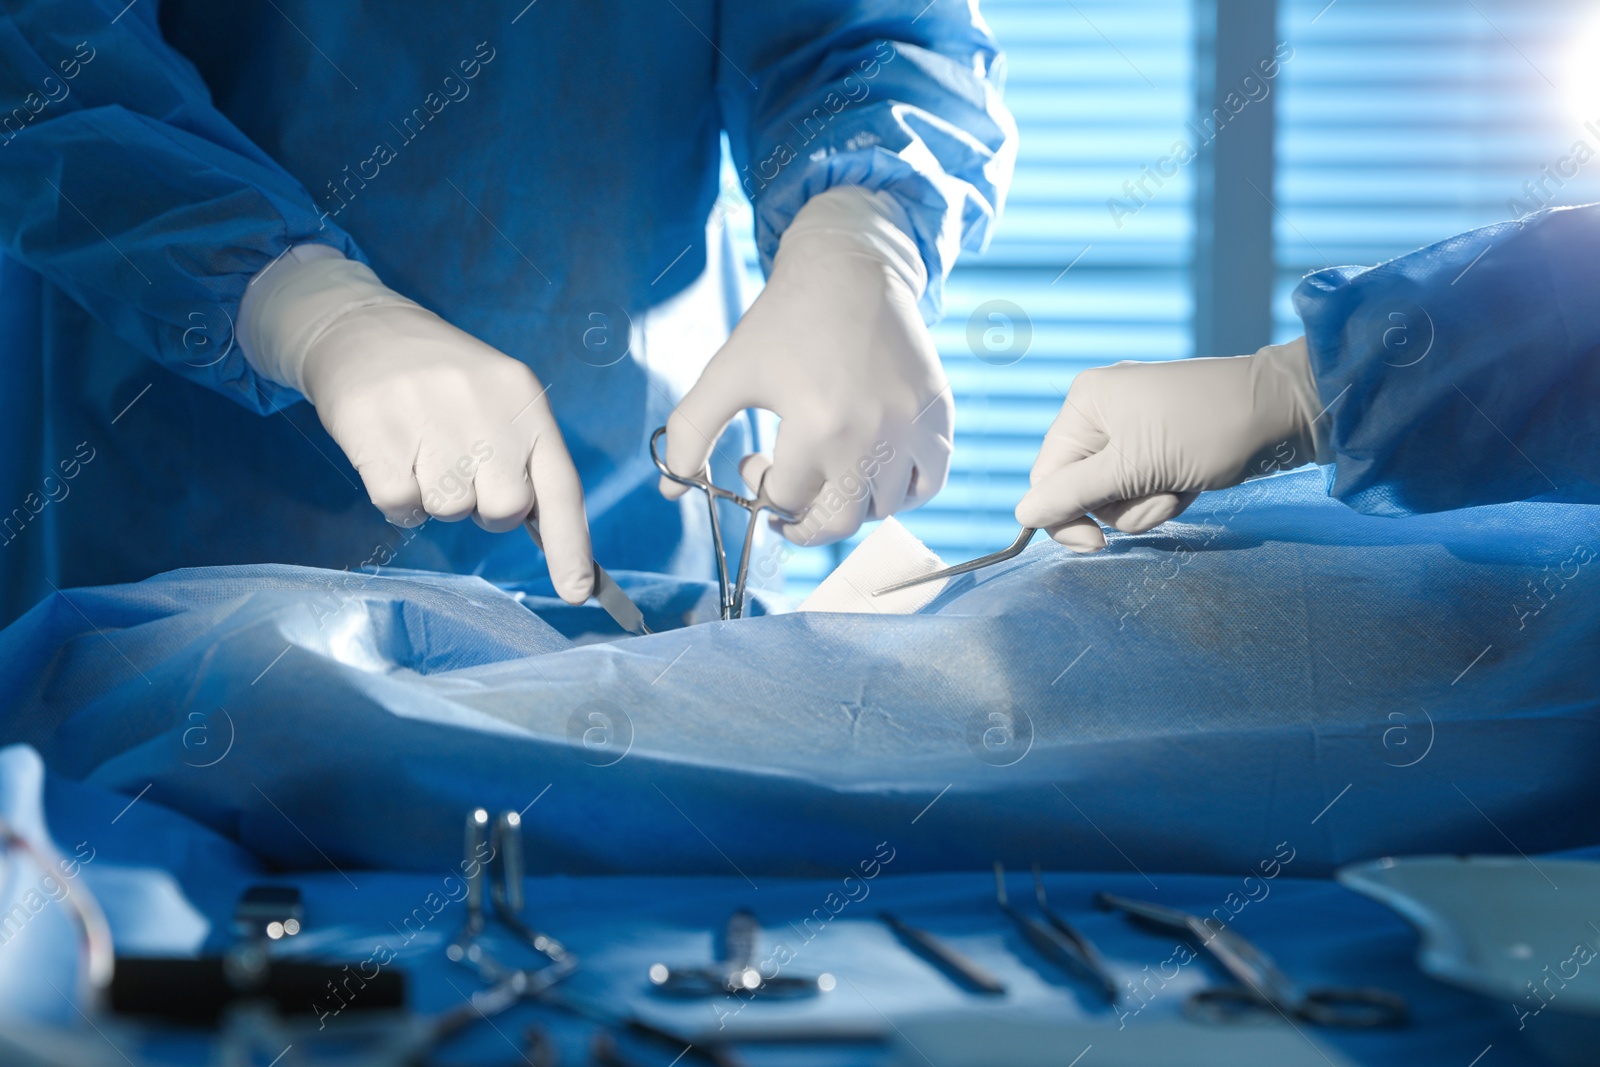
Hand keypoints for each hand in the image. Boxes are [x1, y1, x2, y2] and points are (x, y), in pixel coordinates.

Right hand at [239, 251, 593, 602]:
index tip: (577, 591)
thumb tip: (545, 536)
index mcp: (525, 401)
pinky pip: (399, 505)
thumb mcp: (500, 400)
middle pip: (503, 509)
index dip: (571, 545)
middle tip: (462, 470)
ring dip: (435, 496)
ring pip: (449, 510)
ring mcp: (429, 417)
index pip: (560, 485)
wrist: (362, 327)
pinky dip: (397, 496)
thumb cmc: (444, 381)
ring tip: (423, 449)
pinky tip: (393, 454)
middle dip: (484, 507)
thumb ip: (526, 460)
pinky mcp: (377, 431)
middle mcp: (485, 407)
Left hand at [659, 187, 951, 545]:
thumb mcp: (728, 372)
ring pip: (882, 509)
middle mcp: (872, 434)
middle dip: (801, 520)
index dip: (761, 488)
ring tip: (826, 472)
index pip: (787, 499)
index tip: (753, 459)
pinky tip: (873, 475)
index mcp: (818, 427)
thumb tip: (671, 489)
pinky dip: (901, 493)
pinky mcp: (939, 415)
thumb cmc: (784, 320)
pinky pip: (929, 483)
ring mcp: (912, 427)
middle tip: (786, 497)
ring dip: (847, 505)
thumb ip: (690, 433)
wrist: (851, 266)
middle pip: (837, 522)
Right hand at [1015, 338, 1324, 551]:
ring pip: (1113, 494)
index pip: (1046, 476)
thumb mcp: (1135, 467)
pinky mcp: (1158, 444)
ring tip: (1181, 486)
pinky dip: (1162, 494)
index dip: (1065, 516)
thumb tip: (1023, 514)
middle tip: (1160, 497)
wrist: (1283, 410)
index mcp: (1084, 404)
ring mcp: (1131, 427)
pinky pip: (1140, 485)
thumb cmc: (1208, 430)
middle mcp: (1100, 411)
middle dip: (1120, 506)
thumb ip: (1074, 494)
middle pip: (1080, 488)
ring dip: (1146, 504)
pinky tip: (1190, 483)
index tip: (1098, 546)